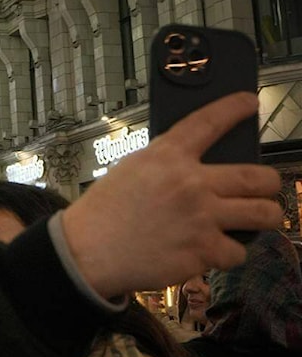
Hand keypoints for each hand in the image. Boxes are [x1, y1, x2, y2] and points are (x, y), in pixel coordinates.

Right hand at [61, 92, 281, 298]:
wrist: (87, 251)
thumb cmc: (104, 212)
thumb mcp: (131, 170)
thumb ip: (167, 164)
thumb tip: (200, 168)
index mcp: (167, 157)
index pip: (209, 122)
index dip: (234, 108)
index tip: (248, 103)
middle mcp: (191, 184)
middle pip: (259, 177)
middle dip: (269, 183)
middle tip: (264, 188)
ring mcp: (201, 218)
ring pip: (265, 214)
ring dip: (264, 216)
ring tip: (256, 219)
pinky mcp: (203, 251)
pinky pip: (238, 252)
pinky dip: (229, 253)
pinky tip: (214, 250)